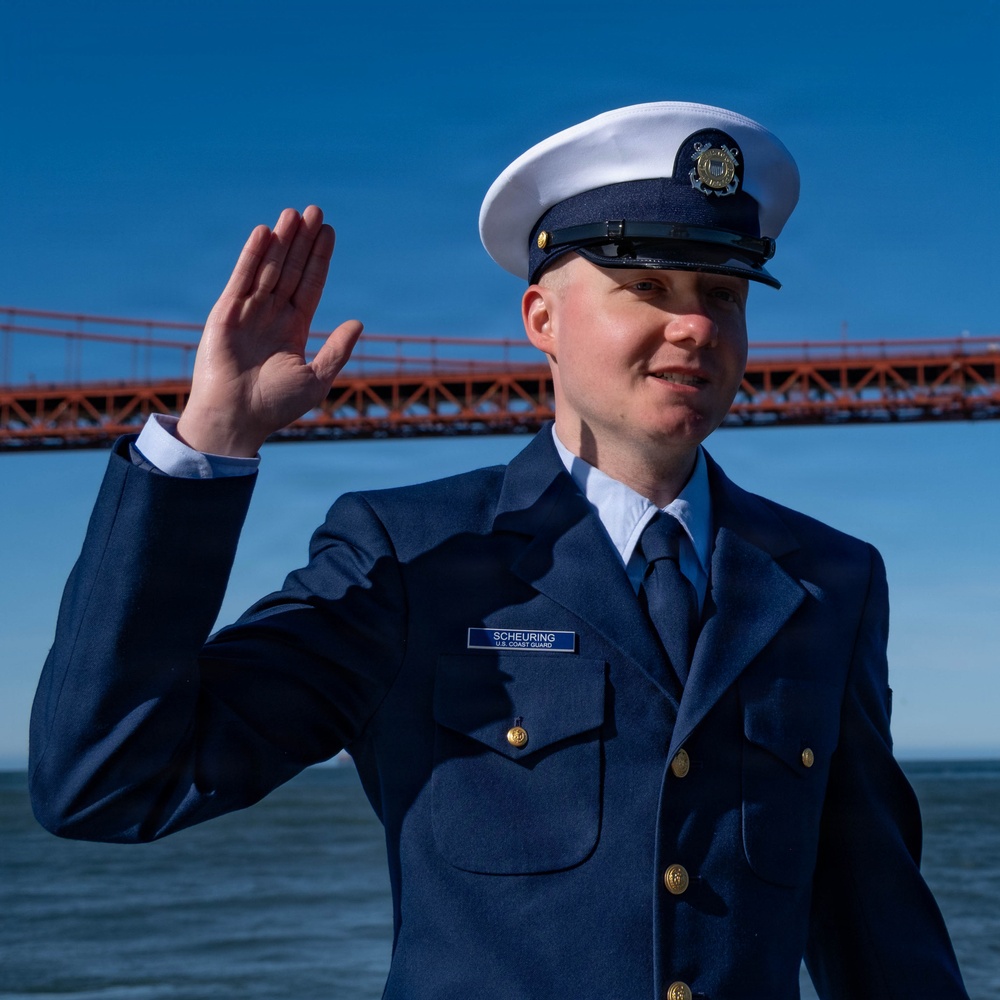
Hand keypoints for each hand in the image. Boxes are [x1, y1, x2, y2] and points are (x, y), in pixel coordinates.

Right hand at [176, 206, 362, 456]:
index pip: (310, 285)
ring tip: (294, 214)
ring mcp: (248, 313)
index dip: (320, 259)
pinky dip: (252, 256)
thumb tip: (358, 323)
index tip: (329, 232)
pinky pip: (242, 279)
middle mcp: (271, 317)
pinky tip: (266, 233)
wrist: (237, 419)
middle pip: (291, 270)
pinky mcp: (226, 313)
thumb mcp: (317, 378)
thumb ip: (336, 350)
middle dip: (303, 241)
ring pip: (268, 268)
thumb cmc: (276, 407)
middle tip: (315, 211)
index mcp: (293, 330)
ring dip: (281, 241)